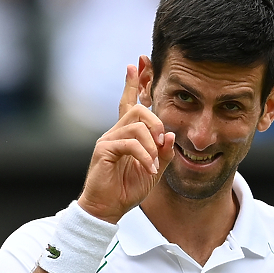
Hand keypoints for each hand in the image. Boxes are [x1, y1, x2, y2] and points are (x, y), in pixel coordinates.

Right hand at [77, 64, 174, 223]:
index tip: (134, 64)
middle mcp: (115, 132)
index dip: (133, 84)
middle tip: (161, 144)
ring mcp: (108, 140)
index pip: (129, 103)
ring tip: (153, 164)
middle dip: (156, 123)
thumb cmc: (128, 189)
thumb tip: (169, 135)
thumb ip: (163, 153)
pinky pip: (130, 143)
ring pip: (136, 126)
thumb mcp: (154, 170)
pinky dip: (144, 156)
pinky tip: (149, 169)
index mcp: (127, 135)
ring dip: (152, 145)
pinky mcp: (104, 150)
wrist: (109, 208)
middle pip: (138, 110)